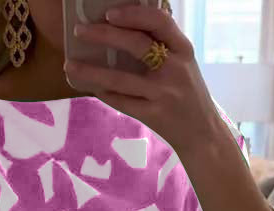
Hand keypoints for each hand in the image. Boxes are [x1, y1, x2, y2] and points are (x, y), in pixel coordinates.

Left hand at [64, 3, 221, 155]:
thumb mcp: (184, 63)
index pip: (159, 22)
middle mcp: (175, 70)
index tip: (109, 13)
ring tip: (70, 65)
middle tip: (80, 30)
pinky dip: (104, 93)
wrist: (203, 135)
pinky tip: (90, 87)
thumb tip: (124, 24)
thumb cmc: (188, 94)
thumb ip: (163, 45)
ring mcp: (164, 95)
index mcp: (184, 50)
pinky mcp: (154, 116)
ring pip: (121, 79)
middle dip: (104, 35)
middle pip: (136, 45)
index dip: (133, 14)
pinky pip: (122, 102)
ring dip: (91, 71)